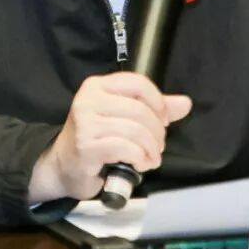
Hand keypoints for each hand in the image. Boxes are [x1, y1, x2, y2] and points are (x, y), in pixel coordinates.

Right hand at [29, 72, 191, 202]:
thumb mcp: (123, 117)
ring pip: (135, 130)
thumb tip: (185, 103)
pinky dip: (140, 158)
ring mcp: (85, 122)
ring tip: (151, 158)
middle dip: (157, 132)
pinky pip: (125, 148)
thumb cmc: (95, 138)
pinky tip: (140, 164)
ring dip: (150, 149)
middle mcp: (89, 99)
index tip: (163, 120)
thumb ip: (154, 108)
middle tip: (158, 146)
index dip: (158, 102)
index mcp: (98, 85)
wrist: (63, 165)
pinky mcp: (86, 146)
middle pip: (140, 110)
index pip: (138, 83)